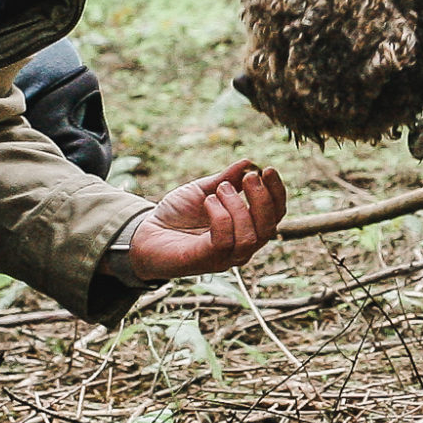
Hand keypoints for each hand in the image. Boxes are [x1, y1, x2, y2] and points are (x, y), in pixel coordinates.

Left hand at [126, 159, 286, 281]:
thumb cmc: (177, 214)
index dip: (277, 192)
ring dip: (238, 207)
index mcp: (247, 228)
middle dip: (263, 199)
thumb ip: (227, 179)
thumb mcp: (205, 189)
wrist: (145, 233)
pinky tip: (208, 202)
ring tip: (220, 189)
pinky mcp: (206, 260)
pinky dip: (220, 216)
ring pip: (250, 237)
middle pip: (269, 228)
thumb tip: (249, 162)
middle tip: (249, 177)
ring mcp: (225, 257)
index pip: (276, 215)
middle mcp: (241, 246)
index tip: (267, 169)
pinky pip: (224, 241)